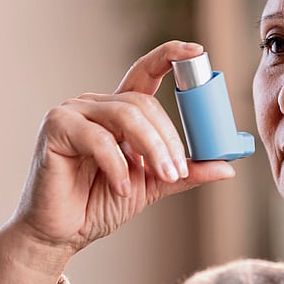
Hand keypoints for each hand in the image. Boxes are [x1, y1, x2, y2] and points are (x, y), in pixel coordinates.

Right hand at [11, 40, 235, 255]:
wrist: (62, 232)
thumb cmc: (101, 202)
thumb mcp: (154, 184)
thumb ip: (185, 171)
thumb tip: (227, 166)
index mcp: (120, 110)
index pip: (146, 72)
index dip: (170, 56)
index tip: (197, 52)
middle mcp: (97, 104)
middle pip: (144, 103)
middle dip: (169, 138)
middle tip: (178, 170)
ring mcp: (73, 112)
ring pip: (126, 115)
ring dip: (152, 148)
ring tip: (162, 177)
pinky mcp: (56, 127)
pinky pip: (98, 139)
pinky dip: (117, 166)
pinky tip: (124, 188)